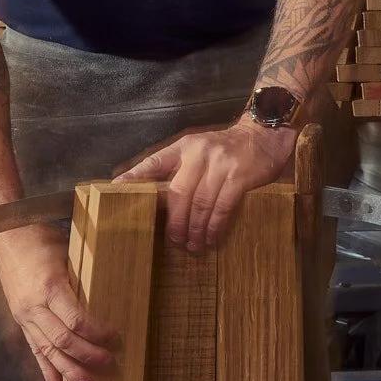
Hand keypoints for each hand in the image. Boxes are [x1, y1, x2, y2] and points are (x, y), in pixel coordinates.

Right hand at [0, 222, 116, 380]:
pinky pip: (34, 349)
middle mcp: (34, 306)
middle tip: (107, 363)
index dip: (96, 332)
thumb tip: (108, 299)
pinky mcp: (20, 320)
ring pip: (47, 350)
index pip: (75, 319)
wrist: (6, 237)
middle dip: (86, 356)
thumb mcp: (67, 254)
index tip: (114, 337)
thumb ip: (82, 280)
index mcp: (49, 287)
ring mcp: (24, 316)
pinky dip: (45, 369)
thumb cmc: (41, 240)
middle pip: (62, 339)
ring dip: (68, 371)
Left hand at [118, 118, 294, 250]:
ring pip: (199, 204)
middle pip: (178, 193)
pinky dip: (214, 226)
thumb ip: (180, 167)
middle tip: (175, 241)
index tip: (116, 191)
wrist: (264, 135)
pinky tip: (212, 238)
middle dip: (175, 222)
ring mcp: (219, 164)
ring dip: (195, 229)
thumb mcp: (200, 150)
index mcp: (184, 147)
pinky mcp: (239, 176)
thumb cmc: (227, 149)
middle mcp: (199, 153)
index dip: (134, 177)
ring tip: (193, 245)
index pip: (154, 162)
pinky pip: (221, 207)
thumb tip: (156, 195)